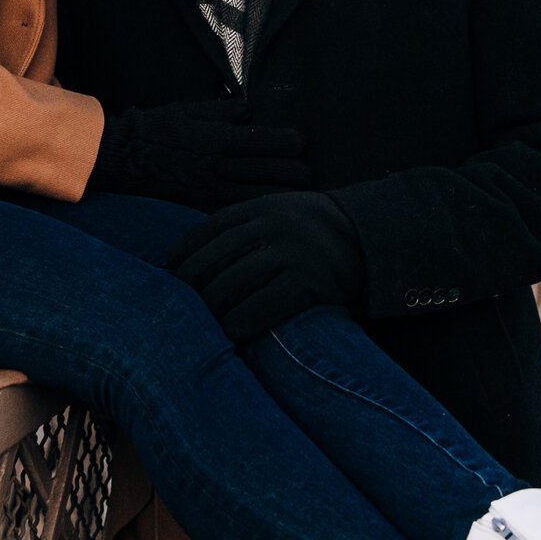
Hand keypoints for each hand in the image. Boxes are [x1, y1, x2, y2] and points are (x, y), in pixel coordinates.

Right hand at [87, 98, 305, 209]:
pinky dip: (252, 212)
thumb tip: (250, 111)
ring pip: (250, 195)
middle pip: (259, 172)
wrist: (124, 157)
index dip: (282, 142)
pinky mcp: (198, 205)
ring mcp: (206, 190)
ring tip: (301, 194)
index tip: (302, 142)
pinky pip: (230, 211)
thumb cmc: (157, 128)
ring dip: (278, 194)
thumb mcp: (188, 110)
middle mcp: (212, 168)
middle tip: (310, 171)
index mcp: (211, 141)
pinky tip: (270, 213)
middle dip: (288, 172)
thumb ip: (222, 112)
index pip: (255, 142)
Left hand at [169, 191, 363, 343]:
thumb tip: (199, 252)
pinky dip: (243, 321)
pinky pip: (265, 305)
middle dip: (192, 284)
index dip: (185, 250)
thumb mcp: (282, 213)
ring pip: (234, 283)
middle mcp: (273, 226)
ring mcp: (291, 253)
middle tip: (177, 304)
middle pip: (216, 258)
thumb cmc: (315, 231)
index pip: (210, 228)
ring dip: (212, 307)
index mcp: (262, 208)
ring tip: (201, 322)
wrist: (370, 237)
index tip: (169, 268)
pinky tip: (231, 332)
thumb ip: (248, 224)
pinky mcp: (309, 282)